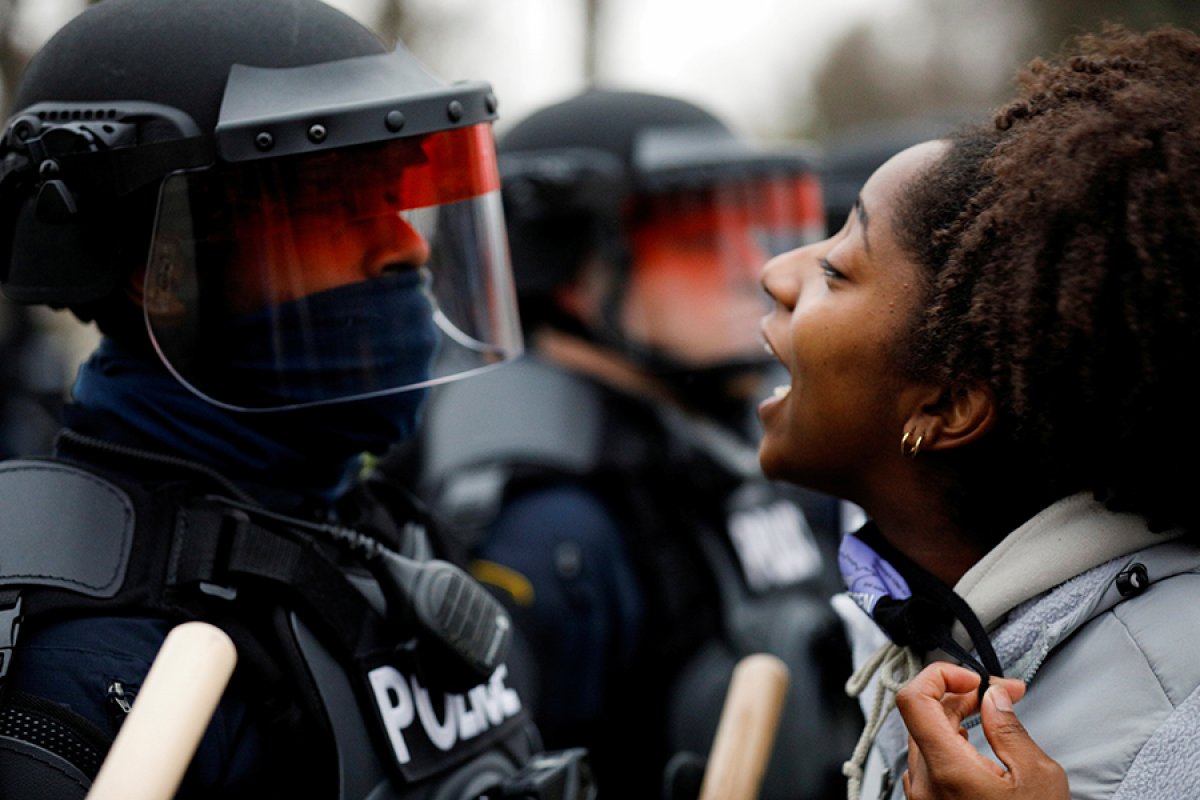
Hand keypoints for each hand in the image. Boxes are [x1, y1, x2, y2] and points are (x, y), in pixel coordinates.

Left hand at [895, 663, 1068, 799]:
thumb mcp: (1038, 775)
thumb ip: (1008, 727)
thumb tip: (993, 694)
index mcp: (946, 769)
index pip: (912, 698)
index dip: (940, 675)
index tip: (973, 678)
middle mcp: (923, 783)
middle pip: (922, 715)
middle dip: (958, 694)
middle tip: (999, 692)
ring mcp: (921, 797)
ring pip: (923, 737)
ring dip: (953, 717)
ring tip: (990, 715)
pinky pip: (926, 762)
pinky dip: (948, 742)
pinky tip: (976, 744)